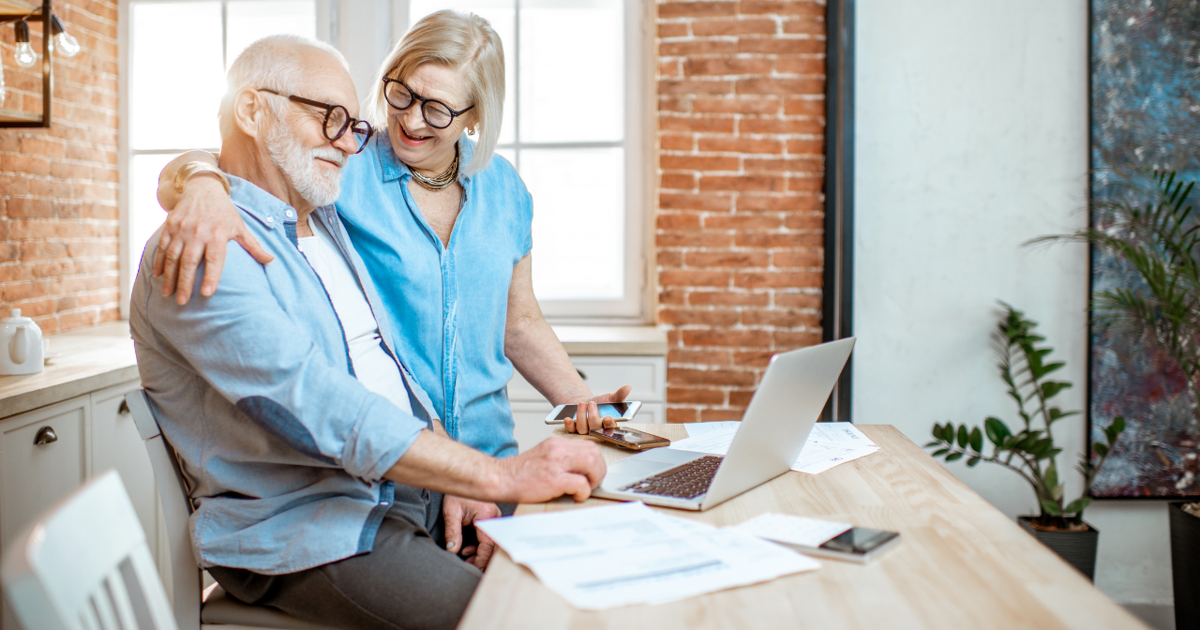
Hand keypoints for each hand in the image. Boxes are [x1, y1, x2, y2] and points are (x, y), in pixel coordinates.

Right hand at [153, 176, 274, 303]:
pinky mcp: (170, 226)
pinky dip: (159, 261)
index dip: (211, 276)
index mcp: (218, 234)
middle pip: (190, 261)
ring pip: (173, 256)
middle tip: (182, 301)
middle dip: (185, 282)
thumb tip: (271, 261)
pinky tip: (158, 276)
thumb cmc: (224, 212)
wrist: (203, 188)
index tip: (208, 294)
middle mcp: (198, 232)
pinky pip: (162, 247)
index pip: (215, 258)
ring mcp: (182, 229)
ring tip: (169, 294)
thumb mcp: (240, 227)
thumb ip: (254, 246)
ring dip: (170, 276)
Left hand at [443, 496, 500, 569]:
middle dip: (482, 558)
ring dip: (481, 552)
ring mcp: (495, 518)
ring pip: (492, 542)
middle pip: (493, 545)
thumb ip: (452, 533)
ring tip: (466, 557)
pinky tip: (468, 548)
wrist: (461, 479)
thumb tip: (452, 550)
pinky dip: (480, 545)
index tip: (471, 566)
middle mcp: (495, 517)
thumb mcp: (451, 513)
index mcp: (487, 516)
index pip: (487, 544)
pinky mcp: (491, 519)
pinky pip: (490, 537)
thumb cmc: (457, 493)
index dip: (480, 558)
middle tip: (469, 565)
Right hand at [497, 436, 605, 502]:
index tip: (592, 474)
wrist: (498, 479)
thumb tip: (582, 471)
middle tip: (592, 484)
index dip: (596, 462)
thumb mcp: (543, 457)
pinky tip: (574, 497)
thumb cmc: (519, 474)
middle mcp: (558, 449)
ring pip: (593, 464)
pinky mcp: (553, 479)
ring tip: (584, 490)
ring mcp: (555, 463)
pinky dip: (583, 493)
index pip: (590, 446)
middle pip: (595, 453)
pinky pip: (581, 484)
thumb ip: (561, 459)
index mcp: (556, 443)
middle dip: (599, 471)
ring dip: (594, 480)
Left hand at [563, 385, 631, 434]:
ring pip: (583, 429)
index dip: (609, 425)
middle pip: (596, 428)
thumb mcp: (610, 399)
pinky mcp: (574, 430)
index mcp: (608, 425)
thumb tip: (628, 387)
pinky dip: (569, 425)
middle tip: (591, 404)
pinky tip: (568, 418)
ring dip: (581, 417)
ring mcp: (585, 431)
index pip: (610, 428)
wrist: (585, 404)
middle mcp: (597, 430)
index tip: (607, 418)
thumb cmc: (600, 404)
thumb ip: (619, 395)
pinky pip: (571, 430)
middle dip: (593, 416)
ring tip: (582, 404)